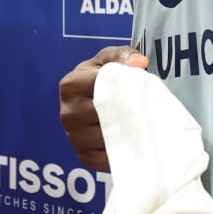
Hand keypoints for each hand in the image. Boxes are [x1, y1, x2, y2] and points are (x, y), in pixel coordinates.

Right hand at [57, 45, 147, 169]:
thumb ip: (123, 55)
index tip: (137, 87)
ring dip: (126, 133)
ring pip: (106, 137)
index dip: (122, 87)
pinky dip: (121, 152)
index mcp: (70, 85)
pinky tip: (131, 142)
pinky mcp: (83, 157)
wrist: (100, 101)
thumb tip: (139, 63)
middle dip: (126, 112)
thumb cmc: (105, 78)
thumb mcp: (112, 59)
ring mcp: (73, 137)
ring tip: (141, 125)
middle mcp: (67, 113)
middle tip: (145, 110)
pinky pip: (105, 158)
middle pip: (103, 115)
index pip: (99, 86)